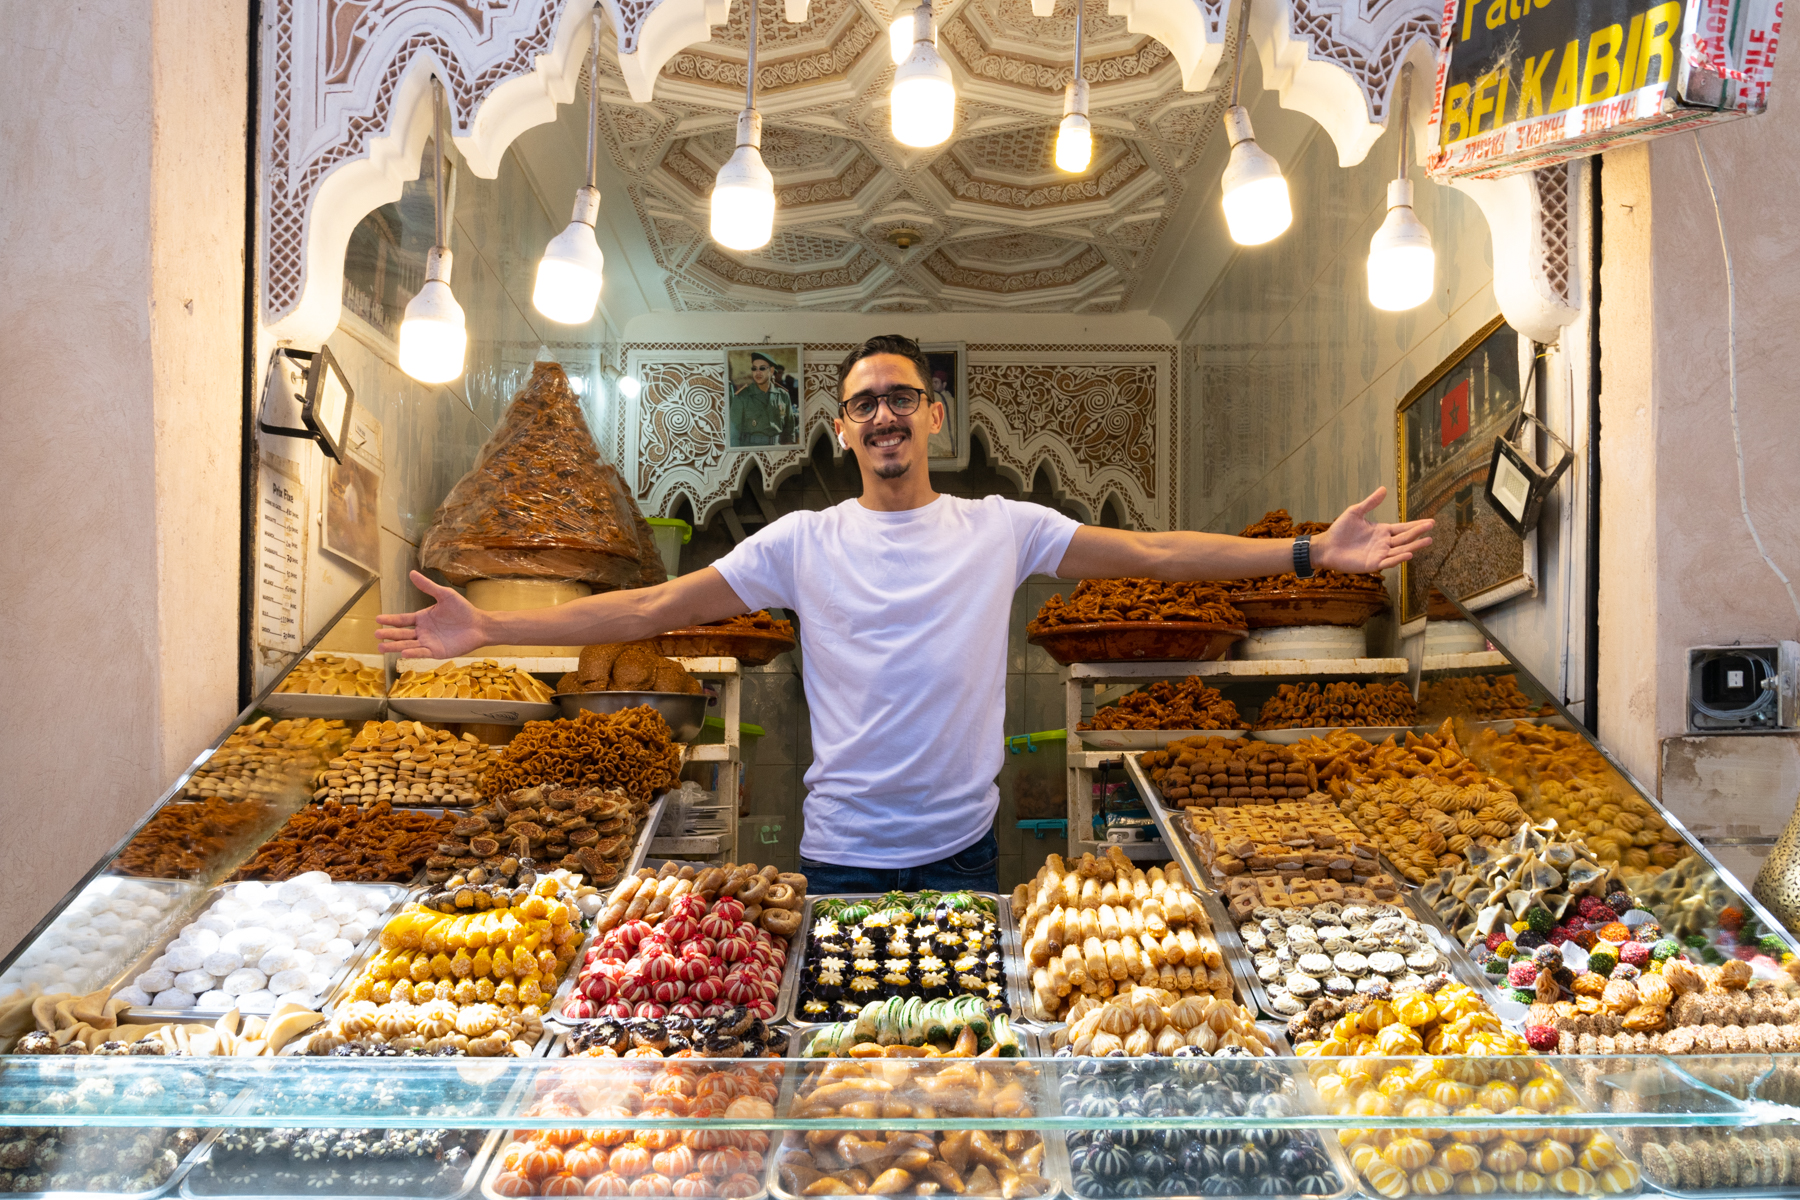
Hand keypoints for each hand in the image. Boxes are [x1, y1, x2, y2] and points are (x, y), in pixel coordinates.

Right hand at [375, 571, 492, 658]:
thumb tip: (412, 573)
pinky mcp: (436, 652)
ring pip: (408, 645)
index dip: (390, 620)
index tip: (378, 619)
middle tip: (376, 634)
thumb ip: (428, 586)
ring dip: (395, 646)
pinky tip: (403, 652)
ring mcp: (428, 642)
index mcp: (422, 618)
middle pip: (402, 634)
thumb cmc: (462, 609)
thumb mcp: (444, 595)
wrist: (478, 624)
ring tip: (381, 647)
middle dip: (389, 635)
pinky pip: (422, 652)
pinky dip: (413, 653)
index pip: (402, 620)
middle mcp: (422, 631)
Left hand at [1314, 487, 1433, 572]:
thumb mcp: (1356, 512)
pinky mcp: (1373, 564)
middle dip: (1419, 532)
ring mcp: (1380, 554)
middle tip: (1432, 527)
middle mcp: (1384, 543)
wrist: (1326, 546)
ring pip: (1401, 550)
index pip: (1403, 528)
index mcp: (1382, 531)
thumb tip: (1383, 489)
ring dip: (1414, 546)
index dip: (1416, 525)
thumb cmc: (1340, 530)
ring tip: (1428, 540)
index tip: (1430, 521)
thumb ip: (1370, 502)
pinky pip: (1389, 562)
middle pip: (1405, 538)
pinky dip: (1399, 559)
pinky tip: (1409, 554)